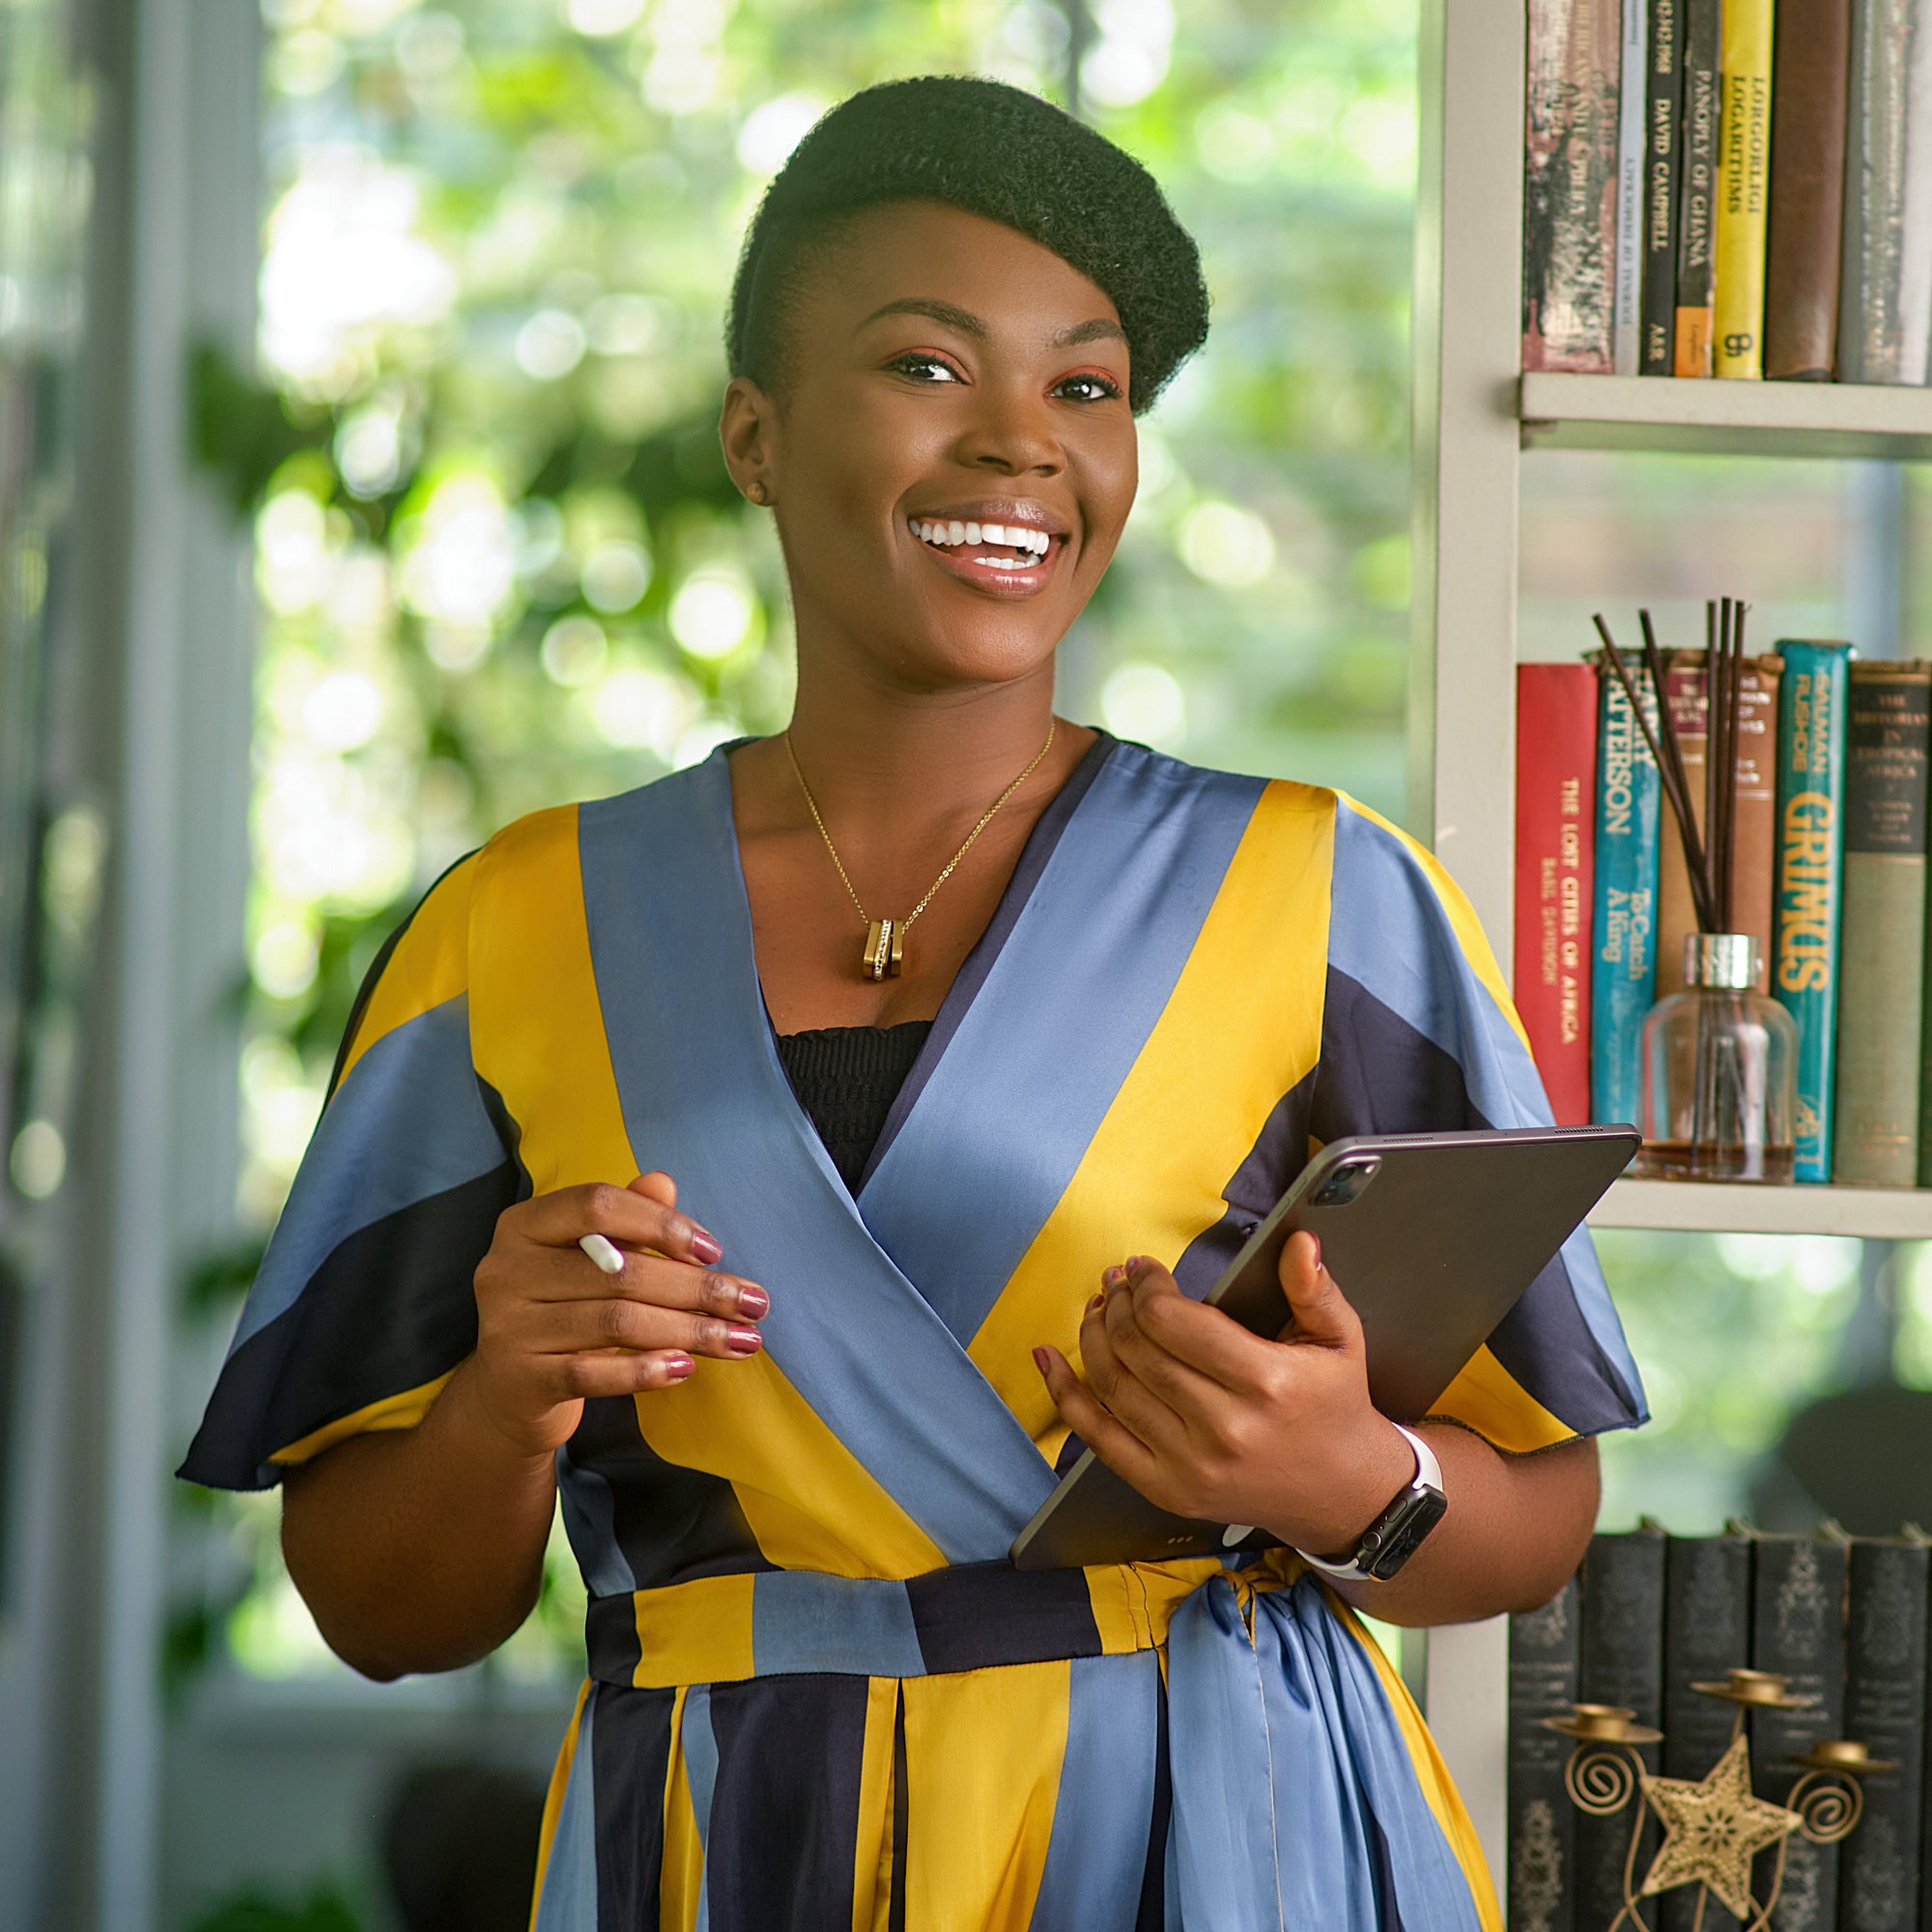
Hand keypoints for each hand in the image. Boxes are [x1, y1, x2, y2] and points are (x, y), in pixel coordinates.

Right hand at [467, 1172, 768, 1458]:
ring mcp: (507, 1327)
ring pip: (616, 1322)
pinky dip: (646, 1370)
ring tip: (740, 1339)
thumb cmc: (561, 1309)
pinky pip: (594, 1373)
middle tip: (753, 1304)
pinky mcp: (520, 1380)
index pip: (598, 1205)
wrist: (507, 1393)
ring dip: (689, 1331)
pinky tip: (685, 1367)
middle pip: (620, 1272)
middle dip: (698, 1289)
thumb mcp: (589, 1259)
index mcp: (523, 1225)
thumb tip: (664, 1182)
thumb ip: (626, 1220)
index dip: (661, 1224)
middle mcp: (505, 1270)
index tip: (714, 1251)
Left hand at [1032, 1231, 1412, 1556]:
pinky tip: (1047, 1358)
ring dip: (1092, 1336)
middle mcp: (1222, 1427)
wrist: (1341, 1495)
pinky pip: (1097, 1437)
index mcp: (1265, 1383)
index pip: (1172, 1321)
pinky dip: (1064, 1394)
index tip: (1142, 1268)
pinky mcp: (1166, 1489)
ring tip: (1098, 1308)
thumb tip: (1297, 1243)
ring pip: (1111, 1385)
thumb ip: (1315, 1288)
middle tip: (1116, 1282)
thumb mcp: (1341, 1341)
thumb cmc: (1335, 1407)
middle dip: (1116, 1303)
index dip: (1146, 1286)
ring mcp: (1188, 1464)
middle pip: (1135, 1349)